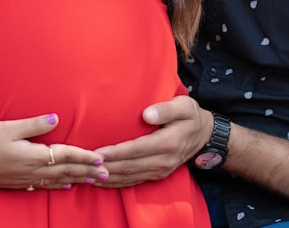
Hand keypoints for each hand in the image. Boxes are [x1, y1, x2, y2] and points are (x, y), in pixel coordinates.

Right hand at [0, 113, 108, 189]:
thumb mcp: (10, 127)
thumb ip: (35, 124)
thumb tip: (56, 118)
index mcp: (33, 155)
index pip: (65, 156)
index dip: (84, 157)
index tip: (101, 158)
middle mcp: (32, 170)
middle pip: (65, 171)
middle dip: (87, 172)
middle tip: (106, 174)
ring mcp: (25, 179)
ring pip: (57, 181)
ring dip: (76, 180)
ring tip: (92, 181)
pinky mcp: (17, 183)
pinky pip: (43, 186)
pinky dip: (57, 186)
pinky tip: (66, 186)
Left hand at [93, 95, 211, 187]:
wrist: (205, 136)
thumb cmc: (190, 116)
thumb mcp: (183, 106)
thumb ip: (165, 109)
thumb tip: (146, 115)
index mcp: (168, 143)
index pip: (136, 149)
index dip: (115, 152)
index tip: (96, 152)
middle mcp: (164, 161)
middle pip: (129, 166)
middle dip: (105, 167)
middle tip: (83, 164)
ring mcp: (161, 170)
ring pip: (129, 177)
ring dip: (107, 177)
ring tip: (86, 175)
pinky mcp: (158, 175)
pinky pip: (134, 182)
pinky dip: (116, 183)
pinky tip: (101, 181)